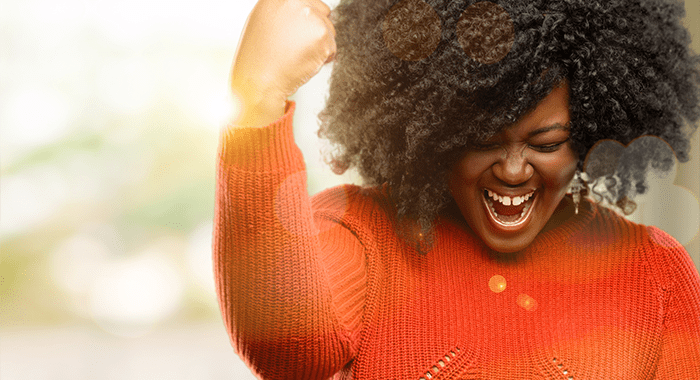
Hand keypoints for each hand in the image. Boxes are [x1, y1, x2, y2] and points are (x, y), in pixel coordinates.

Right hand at [231, 0, 335, 126]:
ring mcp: (310, 16)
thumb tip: (303, 11)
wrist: (258, 80)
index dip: (307, 21)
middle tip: (298, 47)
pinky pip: (332, 47)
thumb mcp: (264, 23)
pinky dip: (323, 58)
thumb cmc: (258, 58)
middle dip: (317, 30)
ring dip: (320, 45)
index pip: (309, 2)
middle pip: (323, 12)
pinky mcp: (321, 34)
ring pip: (330, 30)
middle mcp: (295, 1)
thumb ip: (286, 13)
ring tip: (297, 55)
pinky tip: (303, 62)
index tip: (301, 33)